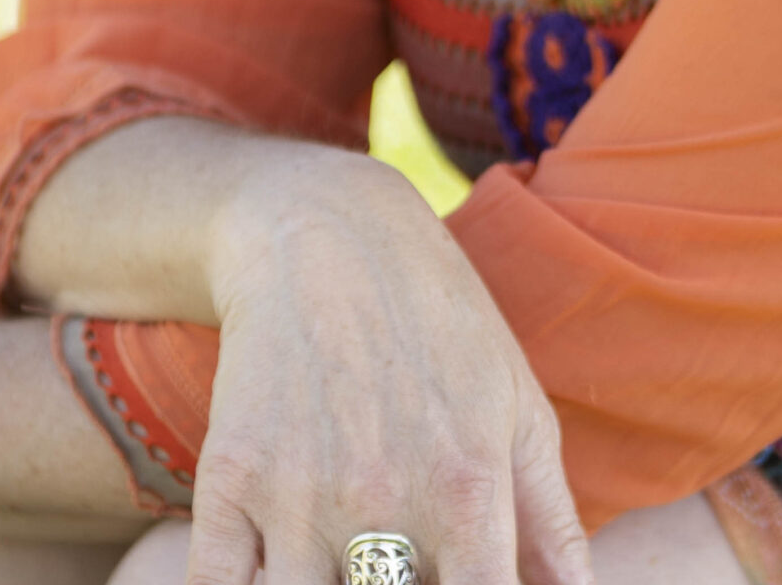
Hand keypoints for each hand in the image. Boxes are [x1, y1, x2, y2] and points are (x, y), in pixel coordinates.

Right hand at [186, 148, 590, 584]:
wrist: (325, 230)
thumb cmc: (440, 321)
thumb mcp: (517, 403)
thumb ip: (552, 522)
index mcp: (466, 489)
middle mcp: (383, 501)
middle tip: (399, 565)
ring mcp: (298, 495)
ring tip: (345, 562)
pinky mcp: (229, 481)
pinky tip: (273, 568)